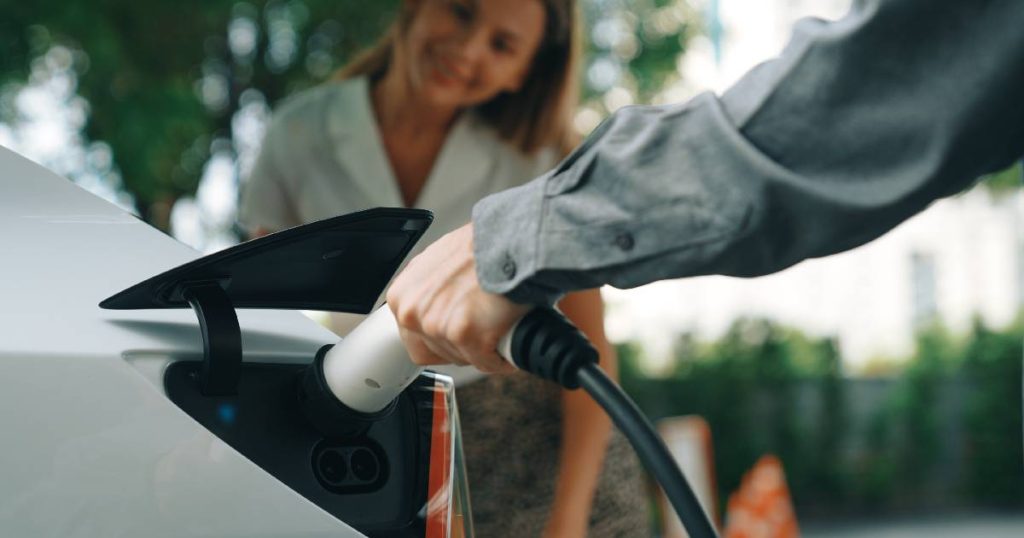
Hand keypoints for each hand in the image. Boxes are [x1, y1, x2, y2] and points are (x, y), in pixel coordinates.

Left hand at [386, 222, 529, 373]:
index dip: (443, 341)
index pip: (414, 341)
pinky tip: (509, 341)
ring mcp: (437, 325)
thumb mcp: (438, 263)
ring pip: (462, 359)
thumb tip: (440, 309)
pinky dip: (501, 358)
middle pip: (438, 353)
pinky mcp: (464, 335)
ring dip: (483, 350)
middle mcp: (413, 313)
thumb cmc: (482, 246)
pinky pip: (485, 363)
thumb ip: (429, 292)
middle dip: (463, 347)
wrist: (510, 239)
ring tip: (497, 326)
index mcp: (401, 297)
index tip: (459, 337)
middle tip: (483, 328)